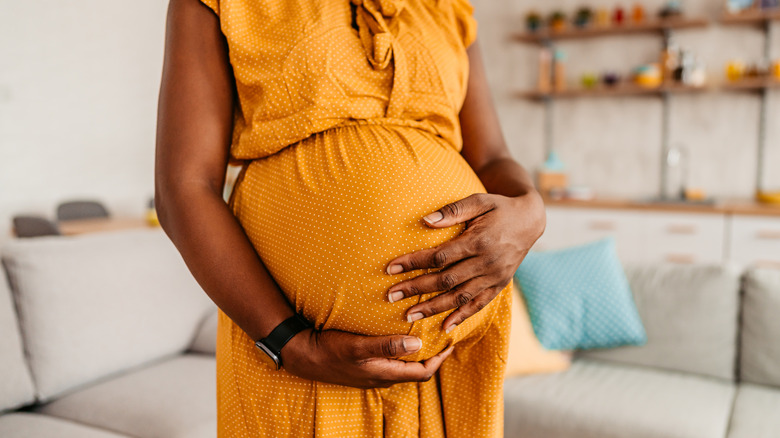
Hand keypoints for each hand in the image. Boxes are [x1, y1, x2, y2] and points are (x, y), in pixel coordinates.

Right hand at [280, 328, 454, 388]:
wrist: (303, 356)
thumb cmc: (330, 350)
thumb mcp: (358, 346)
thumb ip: (387, 346)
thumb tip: (417, 345)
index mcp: (384, 373)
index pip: (423, 372)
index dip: (440, 359)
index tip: (451, 342)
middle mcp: (382, 376)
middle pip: (416, 370)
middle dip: (432, 355)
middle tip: (442, 335)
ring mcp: (372, 373)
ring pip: (404, 366)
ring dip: (417, 353)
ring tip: (426, 334)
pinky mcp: (364, 366)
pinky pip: (391, 361)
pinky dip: (402, 350)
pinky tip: (400, 335)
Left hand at [384, 191, 545, 332]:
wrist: (530, 220)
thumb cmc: (498, 208)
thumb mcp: (479, 201)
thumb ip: (452, 211)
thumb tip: (425, 220)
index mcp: (478, 241)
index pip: (439, 257)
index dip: (414, 263)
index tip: (391, 268)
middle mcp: (487, 263)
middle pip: (445, 280)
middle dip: (416, 289)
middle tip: (390, 296)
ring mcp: (494, 277)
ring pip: (460, 297)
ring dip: (433, 308)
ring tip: (409, 315)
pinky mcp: (499, 285)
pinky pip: (479, 305)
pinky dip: (462, 317)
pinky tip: (444, 327)